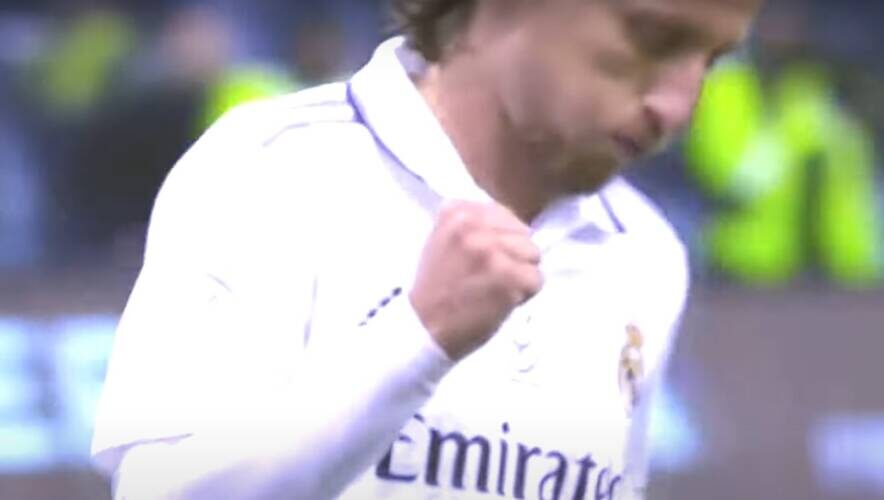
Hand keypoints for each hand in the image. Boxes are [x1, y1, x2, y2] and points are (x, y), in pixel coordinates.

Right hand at [410, 201, 543, 360]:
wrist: (424, 328)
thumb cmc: (437, 289)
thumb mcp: (443, 242)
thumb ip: (473, 227)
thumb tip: (514, 227)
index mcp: (456, 212)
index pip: (504, 215)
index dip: (501, 241)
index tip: (481, 262)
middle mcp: (473, 226)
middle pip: (523, 234)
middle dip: (513, 257)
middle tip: (488, 279)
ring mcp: (491, 250)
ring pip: (533, 255)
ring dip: (520, 275)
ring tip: (494, 290)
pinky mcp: (507, 277)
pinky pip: (536, 280)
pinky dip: (524, 295)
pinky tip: (500, 303)